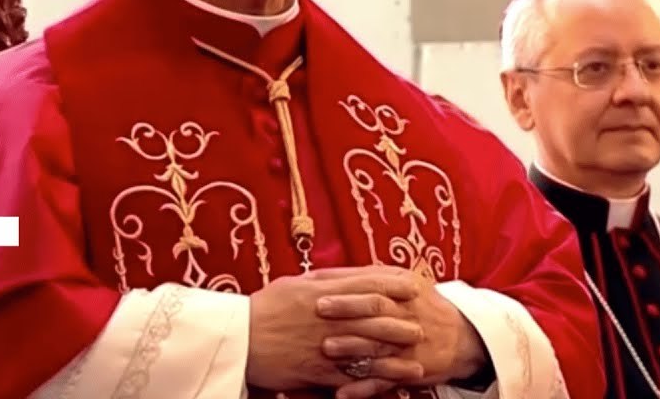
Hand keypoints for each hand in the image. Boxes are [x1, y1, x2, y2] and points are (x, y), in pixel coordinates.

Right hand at [246, 266, 428, 391]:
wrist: (237, 338)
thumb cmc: (263, 308)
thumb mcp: (293, 284)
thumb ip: (323, 280)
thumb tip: (347, 275)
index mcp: (322, 290)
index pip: (367, 283)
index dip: (394, 284)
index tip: (414, 285)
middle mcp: (329, 316)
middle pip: (375, 316)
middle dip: (402, 321)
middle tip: (422, 325)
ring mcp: (325, 344)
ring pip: (369, 348)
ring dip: (396, 354)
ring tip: (417, 358)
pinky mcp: (318, 371)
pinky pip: (352, 377)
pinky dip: (374, 381)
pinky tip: (391, 384)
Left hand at [317, 275, 488, 398]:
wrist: (463, 337)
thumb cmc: (421, 304)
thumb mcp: (403, 282)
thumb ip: (367, 277)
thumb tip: (323, 272)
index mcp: (405, 289)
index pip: (376, 285)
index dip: (349, 287)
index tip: (320, 287)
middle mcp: (408, 315)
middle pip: (377, 311)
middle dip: (348, 310)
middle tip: (319, 310)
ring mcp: (409, 345)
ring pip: (379, 345)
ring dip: (352, 347)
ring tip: (326, 348)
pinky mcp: (410, 371)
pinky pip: (385, 380)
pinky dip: (363, 388)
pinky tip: (342, 393)